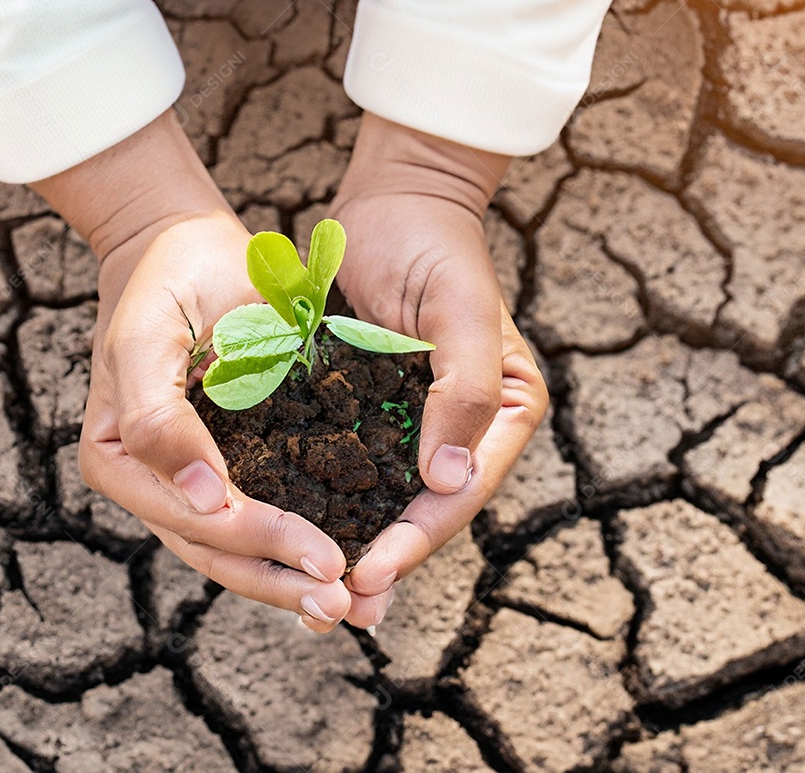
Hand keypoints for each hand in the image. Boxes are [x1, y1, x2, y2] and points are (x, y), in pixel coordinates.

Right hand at [31, 112, 350, 631]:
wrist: (185, 243)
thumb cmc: (167, 278)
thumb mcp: (148, 336)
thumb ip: (157, 416)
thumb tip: (198, 497)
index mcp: (121, 458)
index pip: (193, 517)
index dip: (257, 542)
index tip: (321, 557)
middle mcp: (151, 479)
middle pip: (216, 548)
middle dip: (280, 579)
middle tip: (342, 603)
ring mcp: (189, 477)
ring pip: (237, 548)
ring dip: (290, 580)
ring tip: (346, 606)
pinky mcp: (229, 462)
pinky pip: (261, 514)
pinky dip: (295, 544)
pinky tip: (340, 568)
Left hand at [329, 114, 547, 627]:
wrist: (394, 199)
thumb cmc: (436, 247)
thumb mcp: (461, 311)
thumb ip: (462, 393)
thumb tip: (447, 481)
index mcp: (503, 410)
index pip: (461, 490)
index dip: (419, 537)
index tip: (372, 574)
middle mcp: (464, 426)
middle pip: (426, 507)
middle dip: (387, 556)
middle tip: (342, 605)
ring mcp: (417, 420)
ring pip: (389, 496)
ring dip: (358, 541)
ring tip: (321, 592)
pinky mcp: (374, 407)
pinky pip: (355, 463)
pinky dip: (333, 499)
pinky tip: (301, 530)